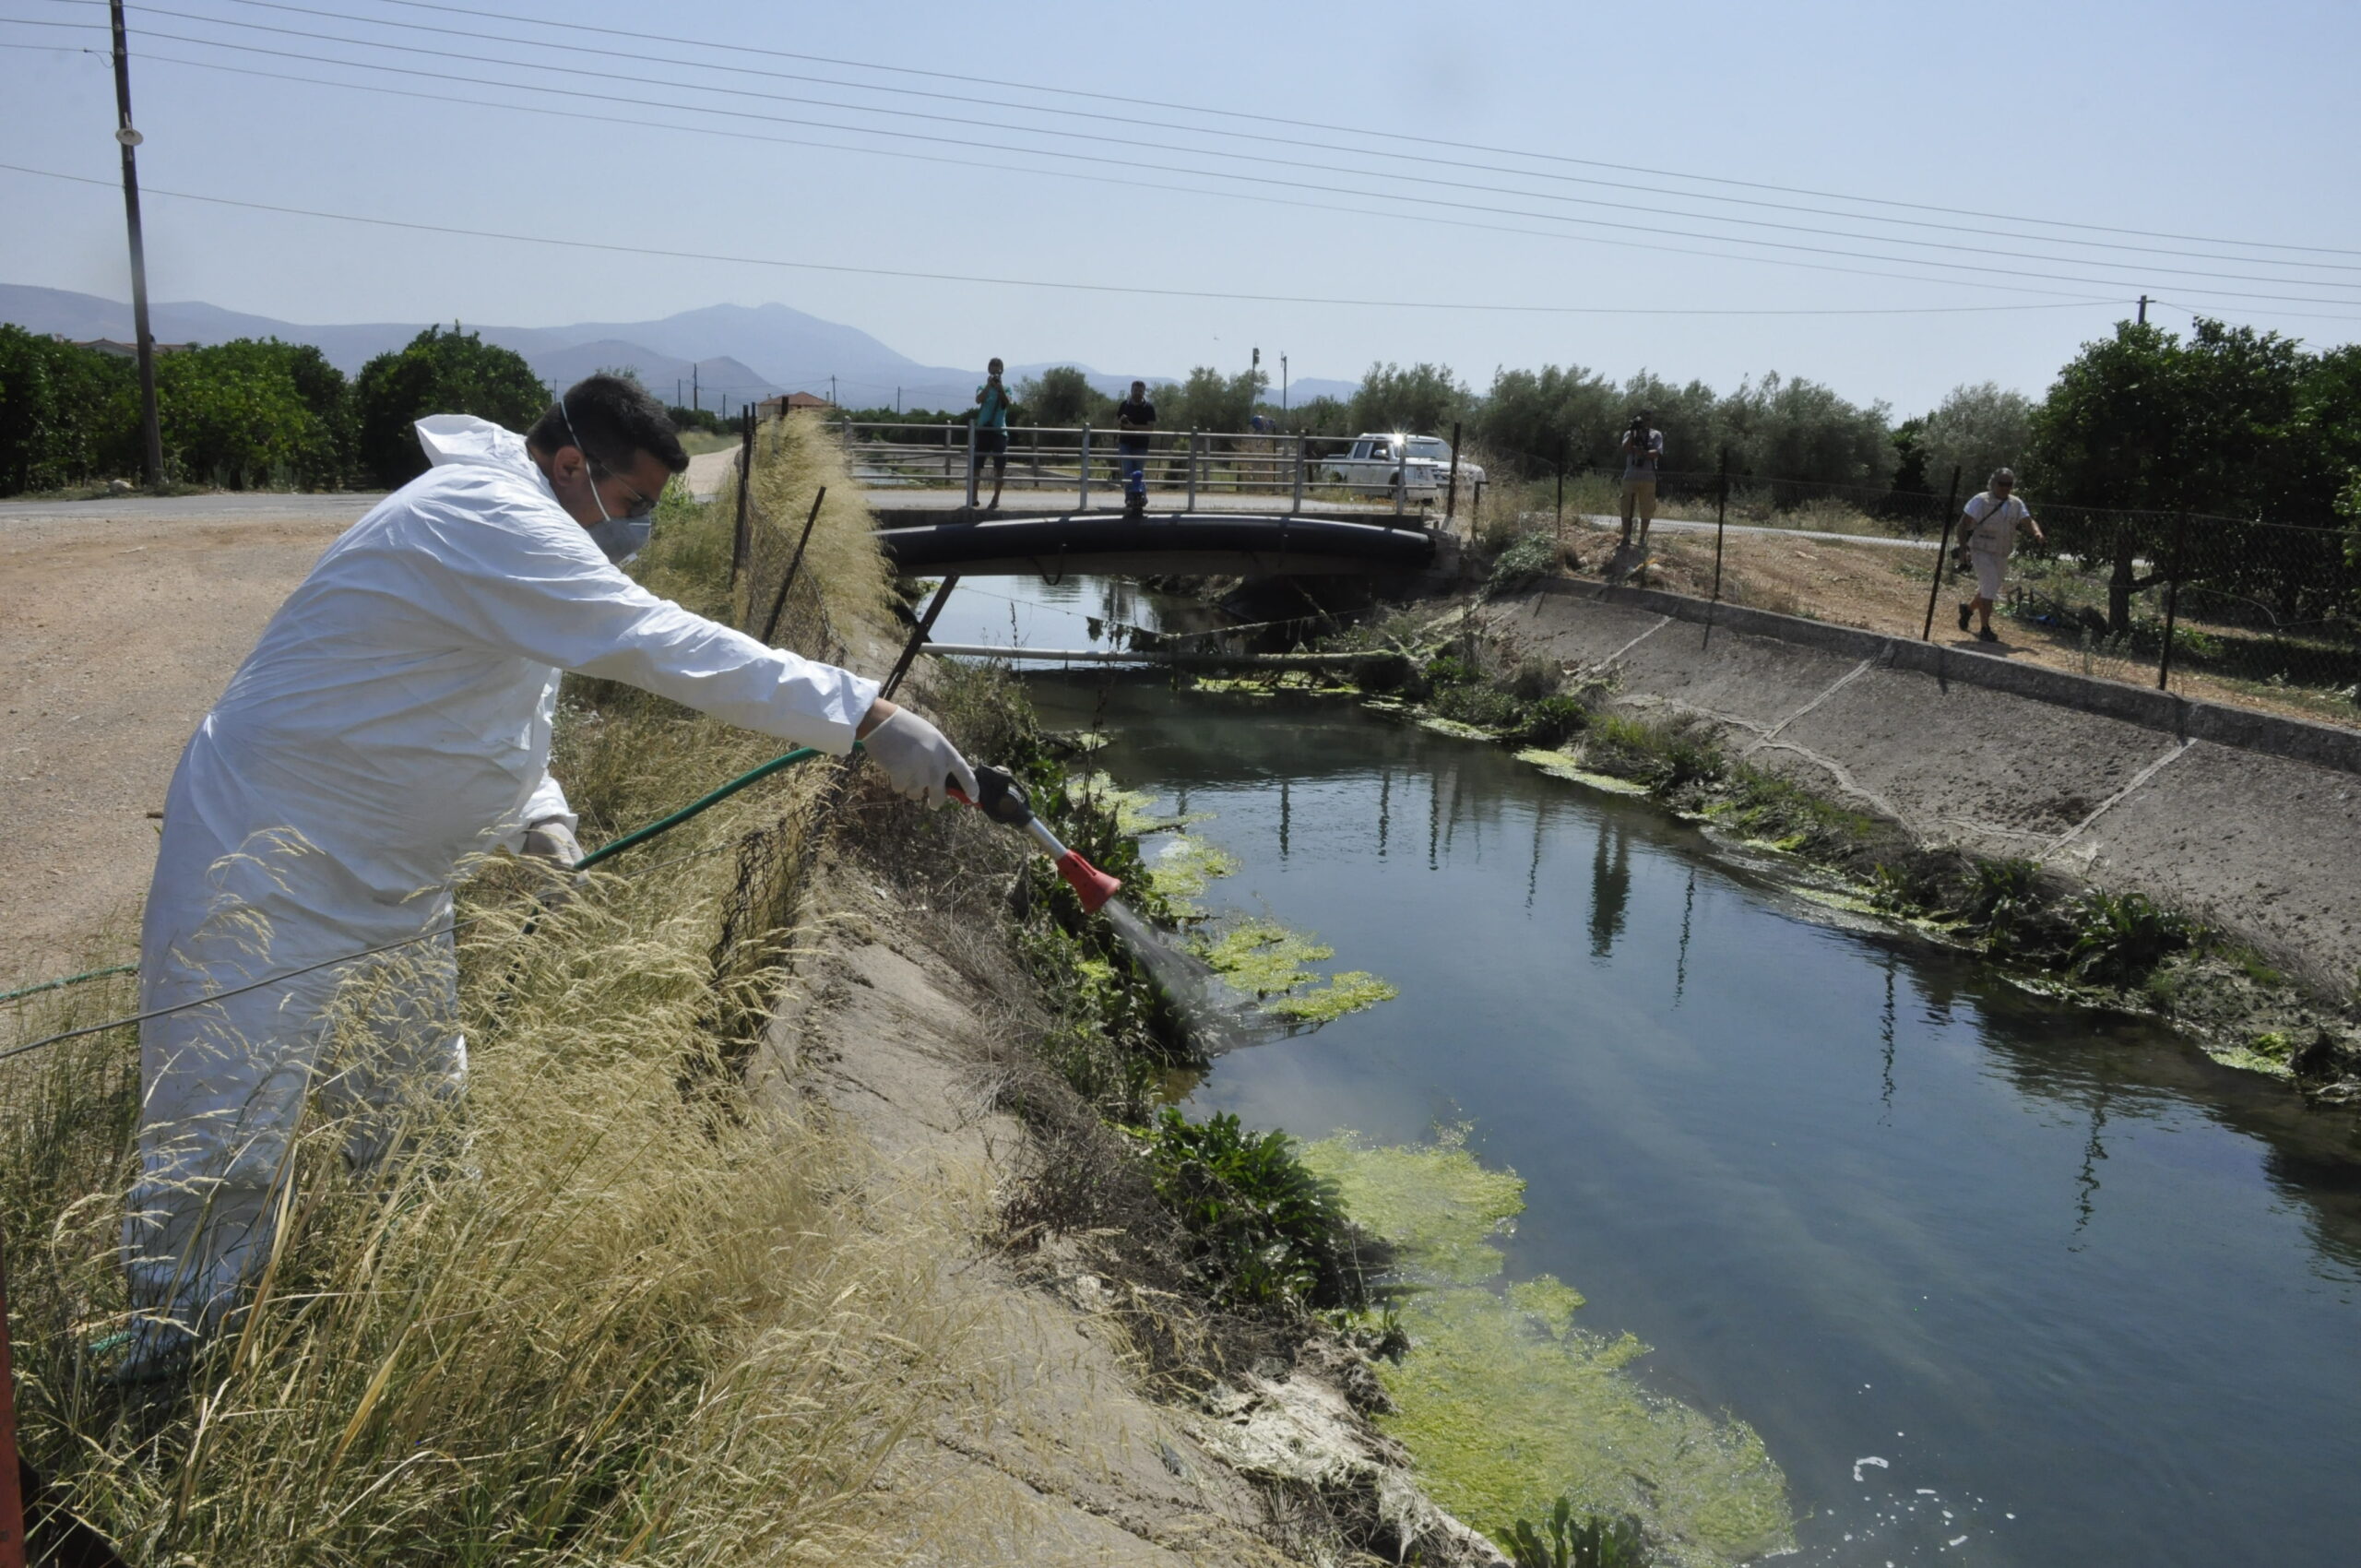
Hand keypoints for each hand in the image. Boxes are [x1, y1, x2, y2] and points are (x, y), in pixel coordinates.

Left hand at [521, 817, 585, 903]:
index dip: (575, 884)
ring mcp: (559, 874)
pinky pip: (550, 892)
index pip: (582, 877)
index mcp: (577, 859)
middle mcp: (571, 870)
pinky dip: (547, 900)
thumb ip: (561, 853)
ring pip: (562, 893)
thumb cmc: (548, 830)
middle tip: (553, 904)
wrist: (535, 827)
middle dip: (564, 897)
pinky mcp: (548, 877)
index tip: (564, 886)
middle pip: (573, 889)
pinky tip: (542, 907)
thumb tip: (569, 866)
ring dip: (556, 903)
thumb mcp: (554, 838)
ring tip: (548, 911)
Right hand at [861, 708, 978, 808]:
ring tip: (903, 768)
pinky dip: (896, 781)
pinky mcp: (901, 777)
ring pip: (915, 794)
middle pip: (939, 796)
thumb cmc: (907, 727)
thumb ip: (939, 757)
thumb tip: (940, 781)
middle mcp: (936, 765)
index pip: (965, 774)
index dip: (971, 788)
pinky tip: (893, 766)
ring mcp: (919, 773)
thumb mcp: (931, 738)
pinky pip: (900, 789)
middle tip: (933, 804)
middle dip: (935, 802)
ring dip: (910, 786)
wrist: (883, 722)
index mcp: (946, 752)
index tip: (975, 798)